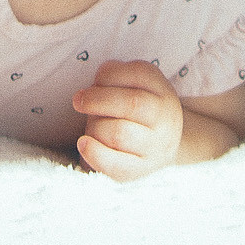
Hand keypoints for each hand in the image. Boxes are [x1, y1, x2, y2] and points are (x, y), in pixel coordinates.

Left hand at [73, 60, 183, 180]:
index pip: (139, 74)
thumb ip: (118, 76)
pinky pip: (116, 165)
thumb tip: (99, 78)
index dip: (111, 74)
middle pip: (132, 104)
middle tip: (79, 100)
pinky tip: (83, 143)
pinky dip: (95, 153)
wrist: (162, 144)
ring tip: (91, 125)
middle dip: (97, 99)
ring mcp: (155, 147)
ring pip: (119, 134)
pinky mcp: (140, 170)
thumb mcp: (137, 85)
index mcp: (163, 91)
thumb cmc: (138, 110)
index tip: (97, 79)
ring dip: (95, 126)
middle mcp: (165, 119)